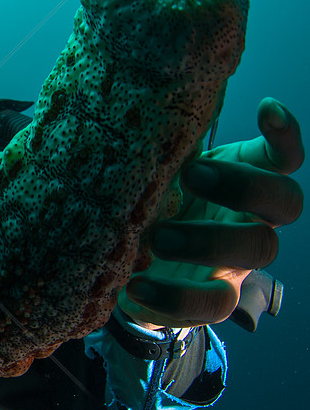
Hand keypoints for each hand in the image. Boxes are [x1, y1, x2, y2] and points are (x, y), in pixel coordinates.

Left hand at [120, 98, 303, 327]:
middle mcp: (250, 216)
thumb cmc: (148, 199)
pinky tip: (135, 286)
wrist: (123, 260)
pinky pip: (215, 305)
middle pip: (286, 201)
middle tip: (189, 176)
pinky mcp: (215, 295)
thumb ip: (158, 147)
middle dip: (243, 185)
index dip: (284, 134)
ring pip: (260, 249)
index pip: (281, 156)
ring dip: (210, 240)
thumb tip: (139, 104)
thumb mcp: (152, 170)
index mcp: (241, 176)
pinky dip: (176, 299)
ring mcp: (238, 259)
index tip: (265, 107)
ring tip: (155, 237)